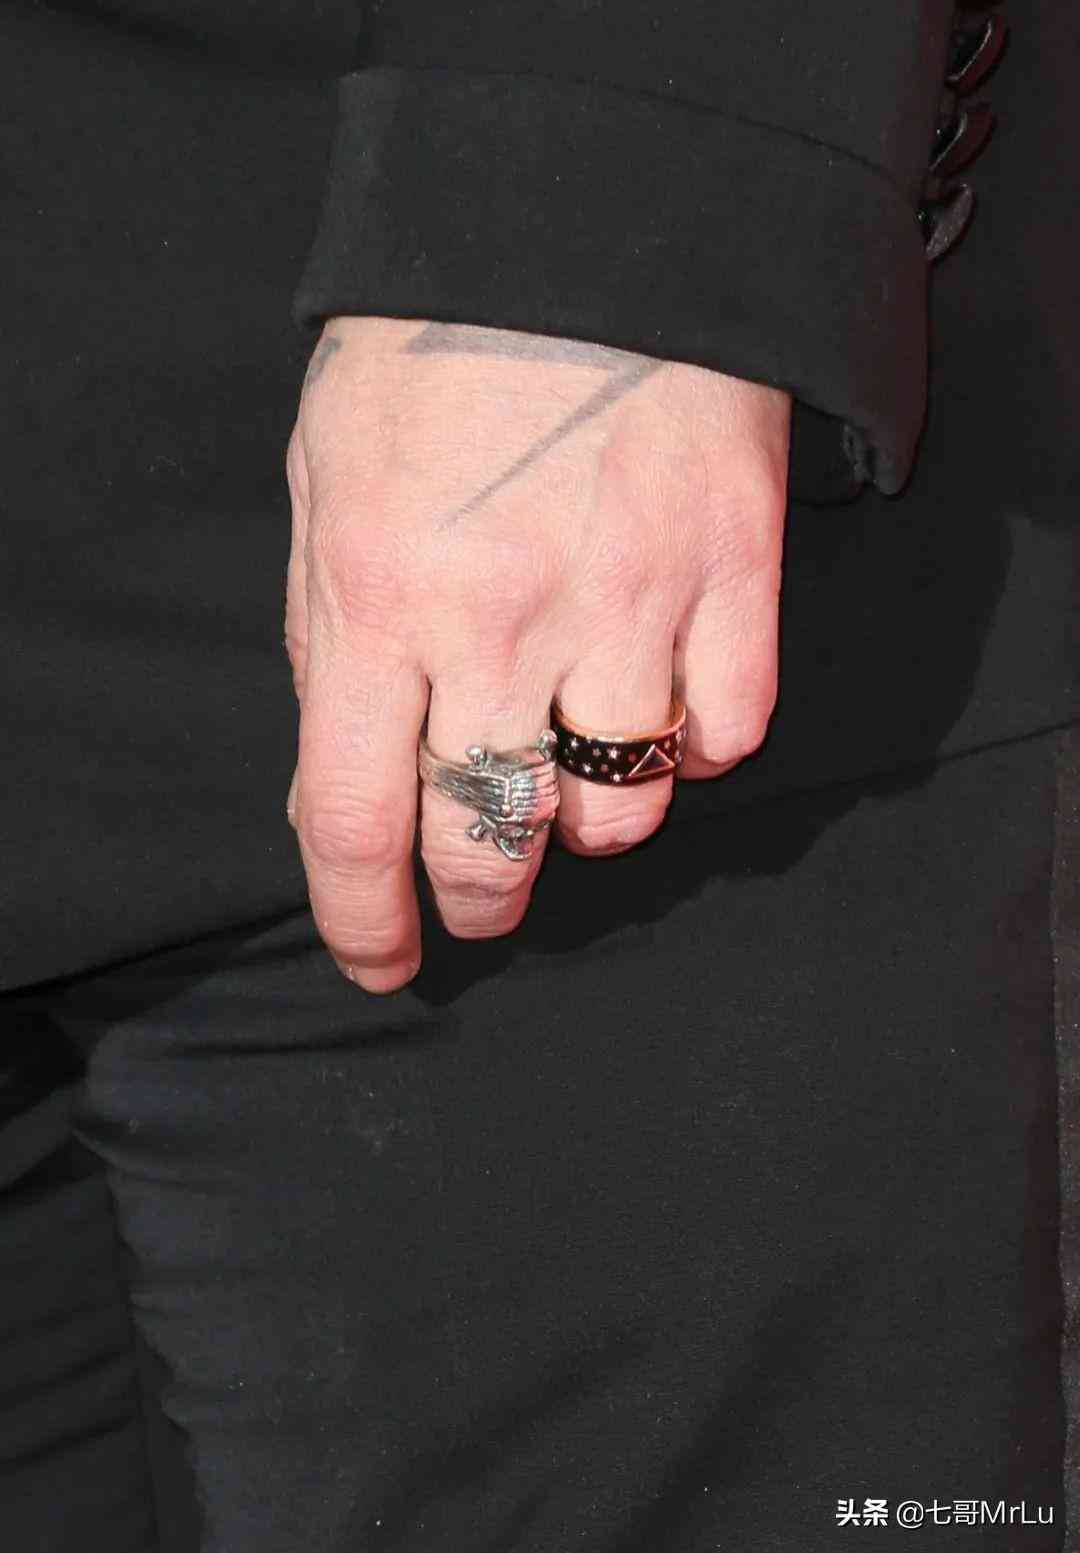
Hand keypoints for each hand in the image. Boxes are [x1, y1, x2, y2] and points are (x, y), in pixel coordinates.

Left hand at [284, 317, 790, 992]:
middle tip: (479, 895)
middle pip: (489, 839)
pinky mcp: (734, 576)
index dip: (362, 920)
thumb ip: (329, 634)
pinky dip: (692, 751)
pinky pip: (726, 736)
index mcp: (378, 597)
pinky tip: (661, 704)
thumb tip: (352, 767)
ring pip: (618, 815)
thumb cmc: (433, 352)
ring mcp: (629, 604)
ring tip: (570, 772)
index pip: (354, 818)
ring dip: (586, 824)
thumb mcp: (329, 482)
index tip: (381, 958)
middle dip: (478, 898)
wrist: (589, 224)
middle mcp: (502, 623)